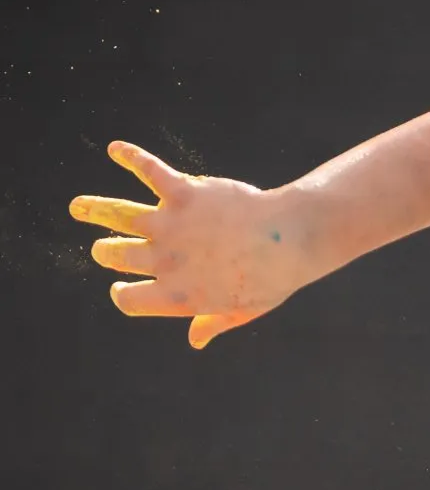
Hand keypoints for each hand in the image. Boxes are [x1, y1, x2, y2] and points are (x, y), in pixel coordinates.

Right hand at [70, 141, 312, 348]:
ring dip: (94, 210)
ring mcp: (171, 225)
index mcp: (176, 295)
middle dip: (108, 253)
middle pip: (116, 256)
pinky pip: (151, 171)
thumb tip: (195, 341)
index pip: (128, 299)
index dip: (123, 296)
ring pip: (118, 216)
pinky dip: (132, 158)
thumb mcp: (243, 310)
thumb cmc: (273, 277)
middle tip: (107, 249)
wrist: (292, 238)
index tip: (123, 289)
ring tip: (77, 207)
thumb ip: (213, 323)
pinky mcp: (185, 194)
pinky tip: (117, 148)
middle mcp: (165, 261)